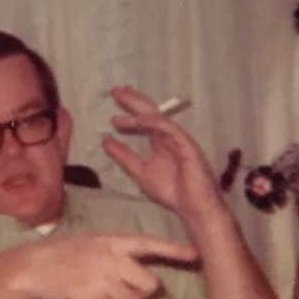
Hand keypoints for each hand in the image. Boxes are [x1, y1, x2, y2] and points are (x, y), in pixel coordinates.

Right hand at [15, 230, 196, 298]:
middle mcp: (112, 260)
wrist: (33, 267)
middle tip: (124, 291)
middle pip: (150, 285)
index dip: (174, 250)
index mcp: (113, 242)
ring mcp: (102, 281)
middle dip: (141, 292)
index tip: (196, 255)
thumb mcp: (92, 241)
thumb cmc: (62, 253)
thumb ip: (117, 251)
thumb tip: (141, 271)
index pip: (150, 244)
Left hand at [101, 85, 223, 221]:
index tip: (113, 100)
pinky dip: (152, 122)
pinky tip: (137, 119)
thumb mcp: (140, 172)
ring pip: (158, 118)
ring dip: (138, 110)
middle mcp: (169, 137)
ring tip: (120, 103)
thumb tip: (105, 141)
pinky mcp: (187, 144)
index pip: (144, 121)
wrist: (193, 208)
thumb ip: (124, 157)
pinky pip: (168, 128)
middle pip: (151, 113)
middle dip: (134, 100)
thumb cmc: (171, 192)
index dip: (130, 110)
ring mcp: (179, 139)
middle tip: (115, 89)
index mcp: (160, 143)